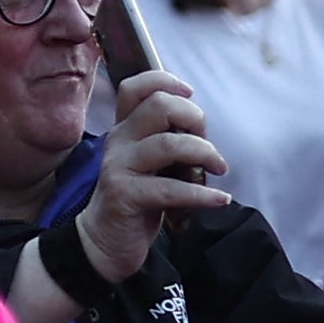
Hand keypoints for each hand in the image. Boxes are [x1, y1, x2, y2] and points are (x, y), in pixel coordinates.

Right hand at [74, 64, 229, 278]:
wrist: (105, 241)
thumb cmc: (136, 198)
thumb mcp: (147, 162)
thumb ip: (165, 140)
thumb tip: (200, 128)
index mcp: (125, 129)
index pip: (135, 88)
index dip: (164, 81)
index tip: (189, 94)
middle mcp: (119, 141)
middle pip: (159, 106)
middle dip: (194, 118)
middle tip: (207, 144)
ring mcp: (119, 168)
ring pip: (168, 144)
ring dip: (205, 154)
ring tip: (218, 169)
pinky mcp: (125, 196)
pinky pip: (171, 189)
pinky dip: (202, 194)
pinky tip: (218, 199)